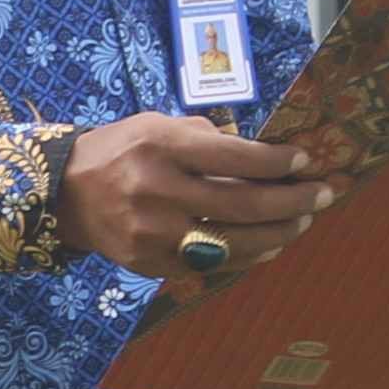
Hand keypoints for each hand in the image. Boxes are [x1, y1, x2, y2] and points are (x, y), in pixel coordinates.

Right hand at [62, 111, 332, 284]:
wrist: (65, 195)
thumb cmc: (120, 151)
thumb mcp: (157, 124)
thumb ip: (205, 137)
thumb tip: (258, 155)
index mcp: (163, 147)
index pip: (235, 158)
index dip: (276, 163)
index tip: (303, 162)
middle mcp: (159, 191)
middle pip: (242, 204)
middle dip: (291, 201)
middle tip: (322, 195)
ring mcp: (155, 233)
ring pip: (233, 241)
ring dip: (277, 233)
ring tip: (302, 222)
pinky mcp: (151, 263)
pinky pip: (211, 265)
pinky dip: (246, 256)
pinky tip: (269, 245)